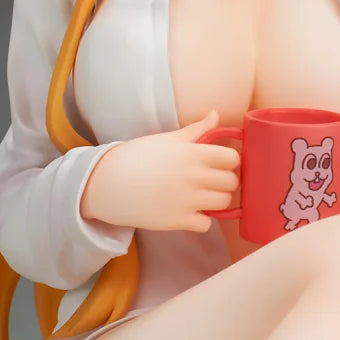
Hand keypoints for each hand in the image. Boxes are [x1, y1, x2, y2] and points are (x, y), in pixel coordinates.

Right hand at [80, 109, 239, 232]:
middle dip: (226, 180)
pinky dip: (202, 218)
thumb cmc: (138, 156)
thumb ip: (196, 130)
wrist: (107, 183)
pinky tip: (191, 210)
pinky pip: (206, 224)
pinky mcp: (177, 221)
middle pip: (232, 182)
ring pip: (224, 203)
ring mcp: (187, 201)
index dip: (229, 160)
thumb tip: (215, 114)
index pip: (232, 158)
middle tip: (213, 178)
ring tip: (204, 194)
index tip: (221, 161)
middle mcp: (193, 177)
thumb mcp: (167, 139)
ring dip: (217, 199)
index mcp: (192, 153)